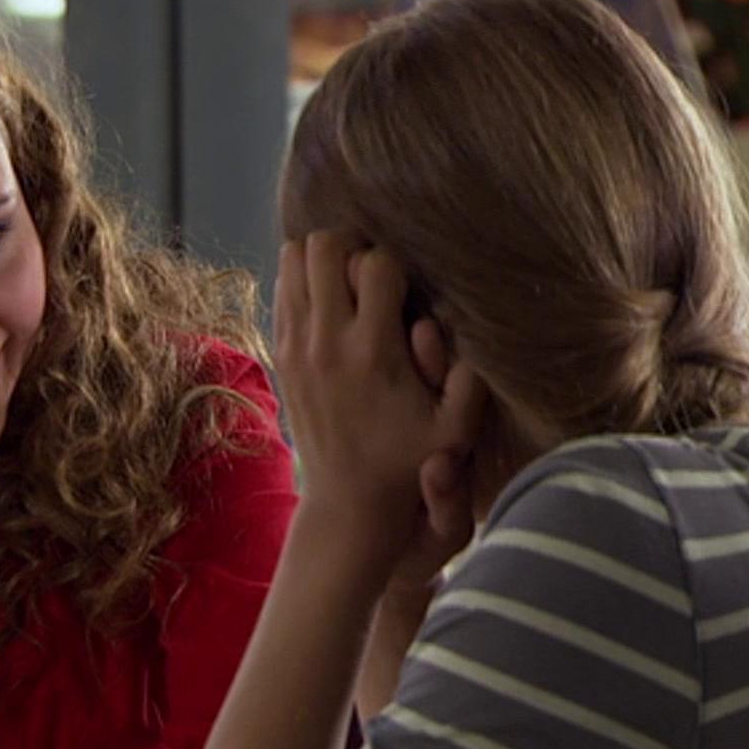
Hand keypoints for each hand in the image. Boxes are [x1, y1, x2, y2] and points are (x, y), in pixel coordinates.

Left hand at [273, 230, 484, 567]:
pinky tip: (329, 307)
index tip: (405, 292)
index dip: (395, 266)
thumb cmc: (410, 463)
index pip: (376, 264)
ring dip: (323, 261)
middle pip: (324, 246)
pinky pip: (282, 287)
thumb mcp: (456, 432)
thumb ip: (468, 380)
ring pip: (294, 259)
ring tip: (349, 287)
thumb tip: (443, 324)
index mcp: (374, 350)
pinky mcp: (280, 354)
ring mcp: (296, 345)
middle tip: (374, 275)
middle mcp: (327, 340)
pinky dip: (304, 282)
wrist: (348, 502)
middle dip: (354, 248)